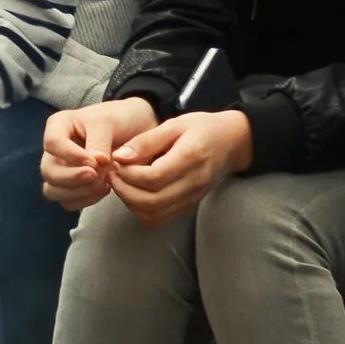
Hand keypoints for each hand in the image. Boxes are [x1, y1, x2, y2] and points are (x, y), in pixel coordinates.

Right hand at [40, 98, 158, 210]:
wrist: (135, 129)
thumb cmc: (118, 119)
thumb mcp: (109, 123)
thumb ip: (99, 143)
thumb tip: (96, 164)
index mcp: (58, 126)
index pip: (52, 143)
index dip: (71, 155)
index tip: (94, 161)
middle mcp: (55, 150)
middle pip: (48, 171)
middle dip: (72, 178)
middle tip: (97, 176)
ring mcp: (61, 170)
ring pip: (53, 191)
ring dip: (78, 192)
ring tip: (103, 184)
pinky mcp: (71, 186)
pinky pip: (67, 202)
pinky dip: (85, 200)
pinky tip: (104, 189)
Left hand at [106, 109, 254, 225]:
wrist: (231, 143)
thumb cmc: (201, 129)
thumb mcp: (174, 124)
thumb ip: (146, 141)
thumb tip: (119, 157)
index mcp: (191, 158)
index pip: (153, 178)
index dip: (127, 173)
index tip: (116, 161)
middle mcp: (193, 183)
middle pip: (150, 202)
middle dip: (124, 190)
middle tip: (113, 173)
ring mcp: (192, 199)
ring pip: (152, 215)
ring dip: (130, 202)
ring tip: (122, 182)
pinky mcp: (188, 207)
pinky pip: (159, 219)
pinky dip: (140, 210)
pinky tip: (135, 192)